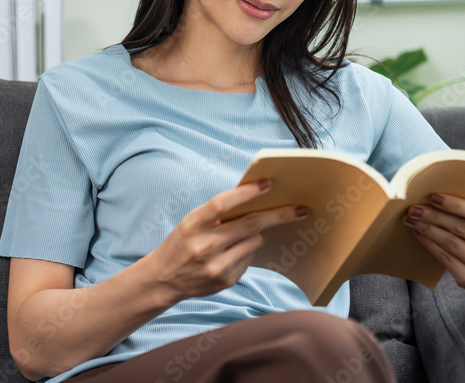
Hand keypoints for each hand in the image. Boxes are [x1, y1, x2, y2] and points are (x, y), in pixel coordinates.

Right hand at [144, 180, 309, 301]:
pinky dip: (246, 250)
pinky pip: (249, 258)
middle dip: (279, 215)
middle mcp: (204, 246)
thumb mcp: (192, 222)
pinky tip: (230, 253)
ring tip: (239, 236)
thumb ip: (218, 214)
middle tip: (300, 209)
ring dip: (255, 233)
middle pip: (250, 225)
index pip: (222, 204)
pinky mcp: (226, 280)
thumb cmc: (182, 243)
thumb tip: (256, 200)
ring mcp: (216, 266)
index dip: (246, 193)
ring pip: (254, 240)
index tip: (268, 183)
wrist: (163, 280)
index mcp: (193, 224)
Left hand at [403, 192, 464, 290]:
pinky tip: (419, 234)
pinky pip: (446, 261)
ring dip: (427, 230)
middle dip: (434, 217)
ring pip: (451, 245)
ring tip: (411, 219)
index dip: (455, 205)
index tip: (433, 196)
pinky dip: (430, 245)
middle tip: (413, 207)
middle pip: (462, 229)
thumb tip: (446, 180)